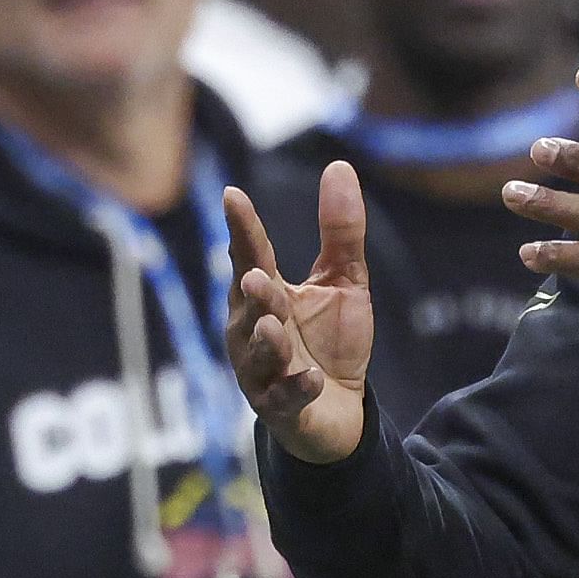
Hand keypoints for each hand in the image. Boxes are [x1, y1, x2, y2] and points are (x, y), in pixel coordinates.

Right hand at [226, 162, 377, 460]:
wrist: (341, 411)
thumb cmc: (332, 342)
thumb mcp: (345, 282)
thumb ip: (341, 231)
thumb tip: (340, 166)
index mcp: (264, 294)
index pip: (250, 255)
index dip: (242, 229)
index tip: (233, 197)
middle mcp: (251, 330)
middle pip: (248, 306)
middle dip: (252, 293)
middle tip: (256, 277)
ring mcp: (262, 373)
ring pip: (257, 355)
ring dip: (265, 342)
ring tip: (274, 327)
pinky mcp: (280, 409)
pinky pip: (284, 400)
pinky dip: (296, 389)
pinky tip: (312, 379)